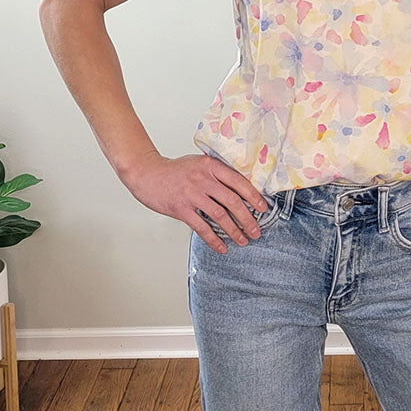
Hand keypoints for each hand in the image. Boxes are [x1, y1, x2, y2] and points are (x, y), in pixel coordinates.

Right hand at [119, 152, 268, 253]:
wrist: (147, 173)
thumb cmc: (175, 170)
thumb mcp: (199, 163)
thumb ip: (217, 172)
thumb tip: (241, 187)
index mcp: (211, 166)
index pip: (238, 181)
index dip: (253, 196)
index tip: (263, 208)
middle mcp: (203, 179)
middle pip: (232, 201)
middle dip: (248, 218)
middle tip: (256, 230)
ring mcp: (192, 194)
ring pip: (219, 215)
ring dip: (234, 230)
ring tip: (243, 240)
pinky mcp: (180, 208)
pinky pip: (201, 227)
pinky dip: (214, 239)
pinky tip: (222, 247)